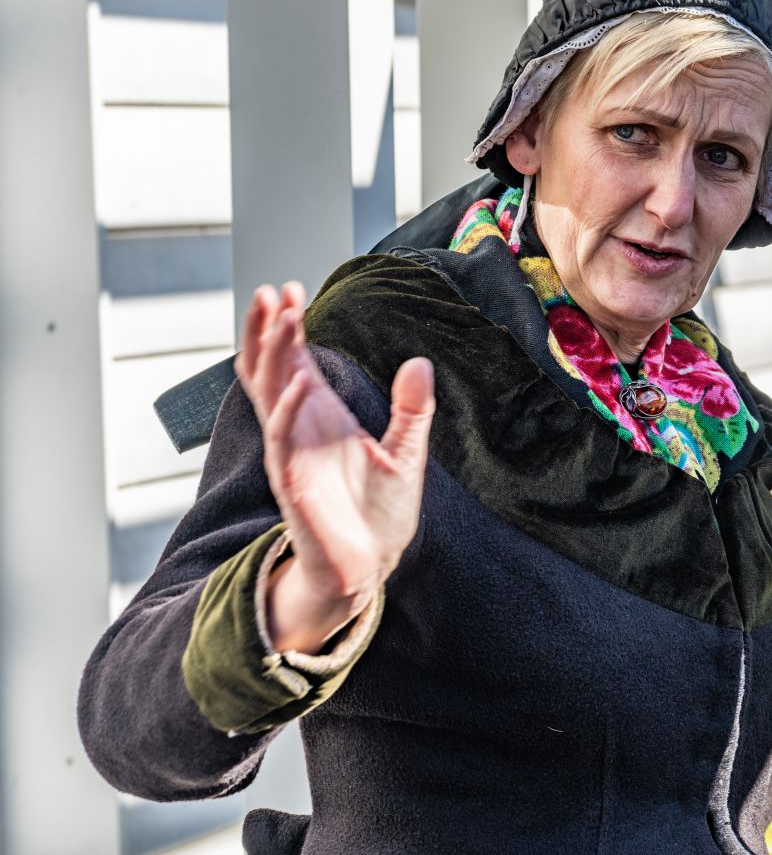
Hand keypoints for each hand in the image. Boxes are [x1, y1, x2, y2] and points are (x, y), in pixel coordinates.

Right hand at [236, 283, 434, 654]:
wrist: (369, 565)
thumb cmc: (378, 512)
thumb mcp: (406, 452)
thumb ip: (412, 408)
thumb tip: (420, 362)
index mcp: (320, 416)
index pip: (293, 360)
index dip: (289, 326)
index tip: (291, 289)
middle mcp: (298, 428)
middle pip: (269, 368)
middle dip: (268, 329)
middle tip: (272, 290)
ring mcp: (290, 452)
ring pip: (268, 394)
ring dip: (271, 354)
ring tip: (279, 315)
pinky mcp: (292, 481)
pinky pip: (282, 438)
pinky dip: (288, 408)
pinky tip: (299, 381)